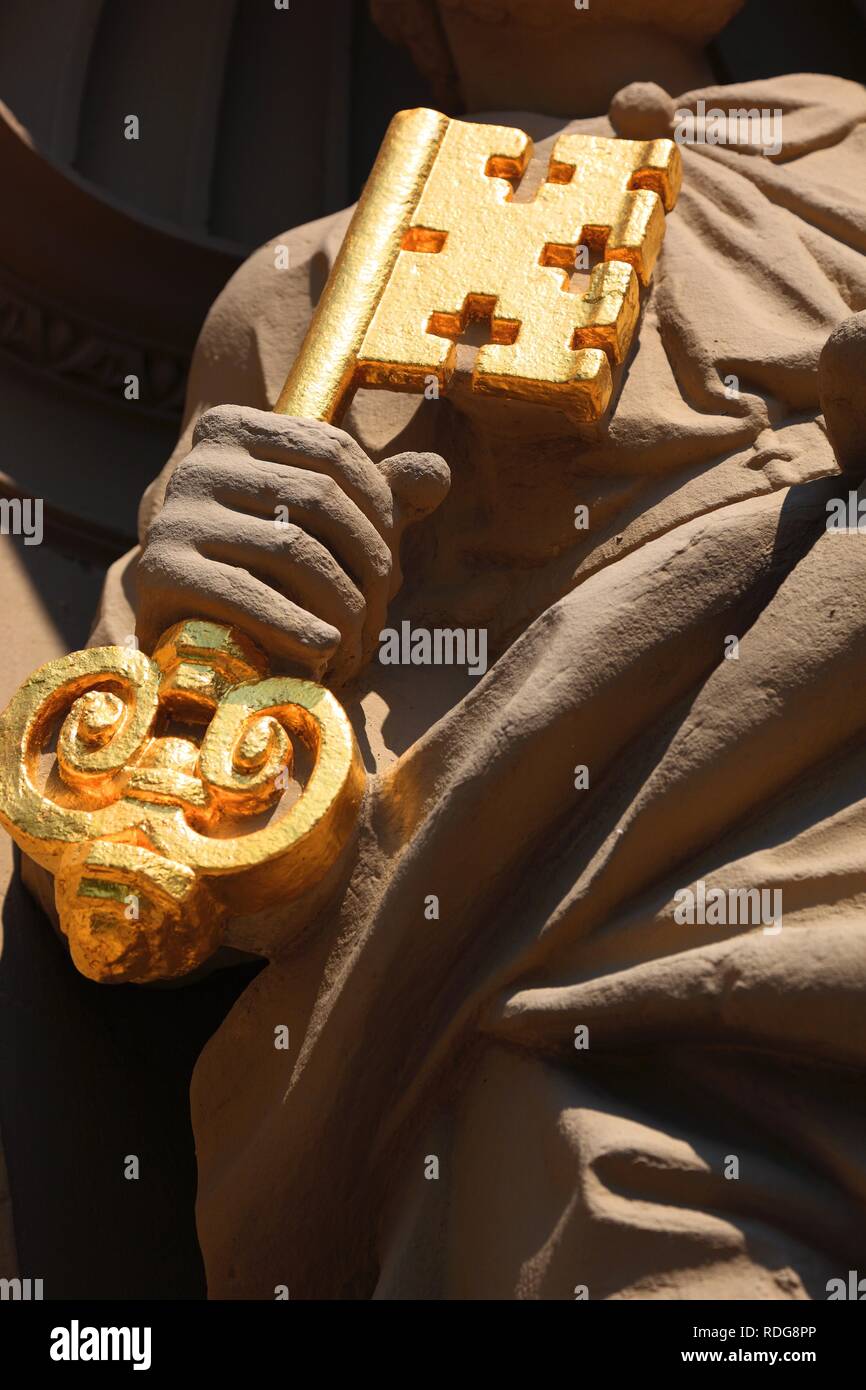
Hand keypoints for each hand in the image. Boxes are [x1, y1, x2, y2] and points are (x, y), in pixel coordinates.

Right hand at [136, 405, 449, 682]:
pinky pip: (245, 594)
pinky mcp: (158, 569)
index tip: (395, 566)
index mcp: (235, 429)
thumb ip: (379, 494)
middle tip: (383, 616)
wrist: (181, 628)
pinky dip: (294, 625)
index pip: (333, 451)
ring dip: (343, 604)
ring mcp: (175, 512)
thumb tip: (438, 473)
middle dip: (368, 562)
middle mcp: (200, 460)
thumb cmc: (264, 569)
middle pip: (318, 498)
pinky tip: (327, 650)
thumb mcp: (322, 523)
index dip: (381, 508)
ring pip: (293, 548)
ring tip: (358, 642)